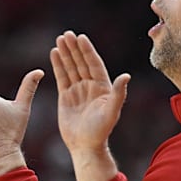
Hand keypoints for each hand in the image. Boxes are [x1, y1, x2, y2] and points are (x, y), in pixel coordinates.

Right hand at [50, 31, 129, 180]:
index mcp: (103, 87)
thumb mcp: (112, 111)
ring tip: (59, 39)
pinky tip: (54, 53)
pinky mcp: (66, 96)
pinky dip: (58, 65)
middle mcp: (91, 86)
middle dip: (74, 48)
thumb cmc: (101, 131)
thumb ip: (119, 93)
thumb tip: (126, 76)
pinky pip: (62, 77)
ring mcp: (78, 90)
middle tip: (67, 34)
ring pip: (71, 67)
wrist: (85, 145)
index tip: (81, 38)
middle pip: (82, 62)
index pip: (94, 64)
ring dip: (66, 53)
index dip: (87, 51)